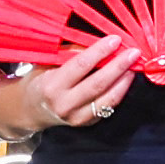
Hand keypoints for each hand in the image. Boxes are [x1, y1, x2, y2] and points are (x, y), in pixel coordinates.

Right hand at [0, 28, 141, 133]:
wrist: (31, 110)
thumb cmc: (40, 79)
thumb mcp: (49, 62)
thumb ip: (73, 54)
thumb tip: (102, 45)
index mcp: (52, 85)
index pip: (81, 65)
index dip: (100, 51)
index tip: (115, 39)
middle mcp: (64, 104)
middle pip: (98, 84)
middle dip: (118, 66)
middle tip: (134, 52)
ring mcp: (76, 117)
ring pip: (107, 99)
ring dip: (124, 81)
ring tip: (134, 66)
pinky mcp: (86, 123)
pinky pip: (108, 107)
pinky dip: (119, 92)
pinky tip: (125, 79)